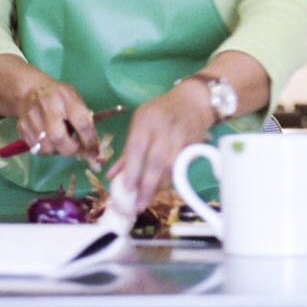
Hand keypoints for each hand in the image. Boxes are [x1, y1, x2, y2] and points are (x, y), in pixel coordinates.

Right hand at [16, 80, 98, 159]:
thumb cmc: (58, 96)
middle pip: (58, 138)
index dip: (90, 140)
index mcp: (66, 97)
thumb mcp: (75, 98)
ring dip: (58, 150)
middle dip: (70, 149)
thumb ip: (84, 118)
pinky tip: (50, 140)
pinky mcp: (22, 127)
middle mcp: (47, 106)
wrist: (30, 90)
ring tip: (62, 142)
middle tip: (76, 149)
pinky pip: (36, 149)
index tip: (94, 151)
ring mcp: (32, 117)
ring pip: (47, 147)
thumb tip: (92, 144)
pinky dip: (46, 149)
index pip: (81, 123)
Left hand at [106, 83, 214, 212]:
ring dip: (160, 185)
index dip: (132, 169)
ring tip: (149, 199)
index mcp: (146, 120)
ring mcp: (181, 136)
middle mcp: (164, 127)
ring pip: (171, 166)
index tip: (126, 189)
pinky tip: (163, 188)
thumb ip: (127, 149)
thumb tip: (111, 177)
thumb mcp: (140, 122)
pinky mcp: (194, 144)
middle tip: (139, 205)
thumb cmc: (160, 112)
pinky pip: (182, 167)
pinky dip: (172, 180)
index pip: (137, 147)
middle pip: (156, 160)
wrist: (193, 101)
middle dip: (147, 185)